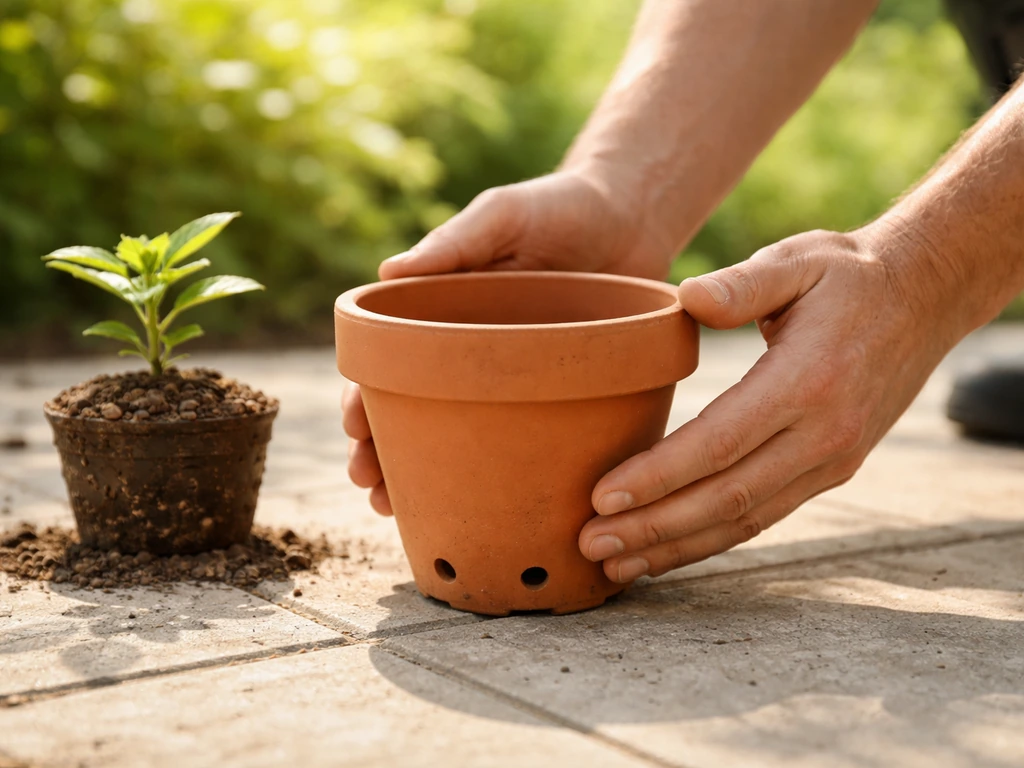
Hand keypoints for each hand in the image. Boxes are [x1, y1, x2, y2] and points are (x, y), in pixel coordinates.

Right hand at [344, 170, 676, 514]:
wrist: (632, 215)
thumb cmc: (558, 206)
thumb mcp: (502, 216)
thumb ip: (454, 241)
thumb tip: (386, 273)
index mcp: (443, 314)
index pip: (387, 364)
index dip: (364, 397)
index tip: (355, 428)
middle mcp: (471, 355)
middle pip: (413, 411)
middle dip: (385, 452)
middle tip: (373, 488)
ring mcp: (514, 380)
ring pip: (461, 435)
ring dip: (428, 474)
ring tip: (403, 509)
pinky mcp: (559, 393)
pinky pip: (527, 436)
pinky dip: (502, 470)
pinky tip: (492, 506)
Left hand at [578, 227, 957, 581]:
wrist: (921, 299)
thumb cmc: (846, 275)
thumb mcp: (797, 260)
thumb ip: (743, 284)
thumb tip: (688, 298)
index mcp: (807, 381)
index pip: (720, 443)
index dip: (659, 476)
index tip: (601, 497)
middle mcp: (823, 434)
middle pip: (726, 497)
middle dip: (654, 527)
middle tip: (589, 544)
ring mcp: (831, 460)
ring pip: (744, 520)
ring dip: (677, 547)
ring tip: (615, 564)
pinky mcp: (830, 470)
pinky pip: (763, 515)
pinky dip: (712, 540)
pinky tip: (668, 551)